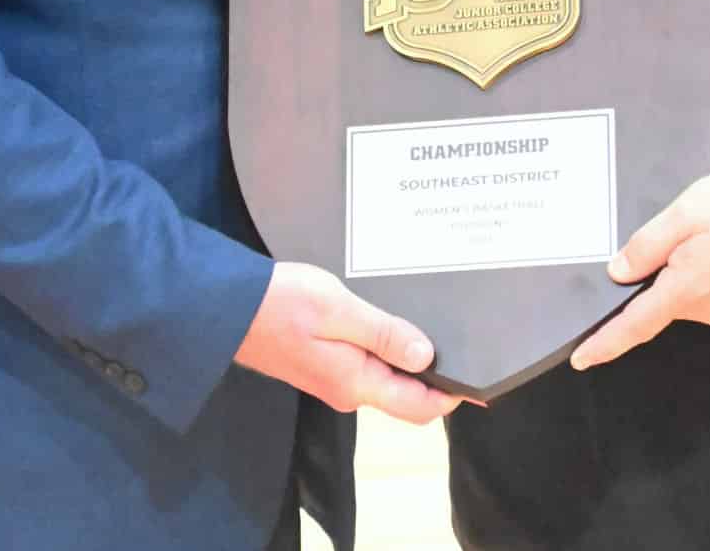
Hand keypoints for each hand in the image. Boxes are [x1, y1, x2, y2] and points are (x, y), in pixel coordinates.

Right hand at [235, 262, 461, 423]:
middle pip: (406, 394)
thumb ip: (384, 333)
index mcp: (355, 383)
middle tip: (463, 339)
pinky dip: (389, 348)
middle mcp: (348, 390)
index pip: (417, 406)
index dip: (452, 394)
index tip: (480, 377)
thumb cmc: (282, 303)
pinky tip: (395, 320)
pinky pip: (368, 364)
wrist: (228, 308)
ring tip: (435, 321)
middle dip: (436, 374)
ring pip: (387, 377)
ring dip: (411, 357)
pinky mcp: (323, 364)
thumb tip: (426, 356)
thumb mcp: (339, 309)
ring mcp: (334, 379)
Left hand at [569, 169, 709, 371]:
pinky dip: (705, 272)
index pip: (635, 325)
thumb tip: (617, 273)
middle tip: (675, 231)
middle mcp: (707, 310)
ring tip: (707, 230)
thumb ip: (647, 244)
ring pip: (687, 295)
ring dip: (685, 270)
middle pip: (662, 301)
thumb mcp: (687, 211)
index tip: (581, 359)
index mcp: (686, 290)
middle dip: (658, 275)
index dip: (606, 343)